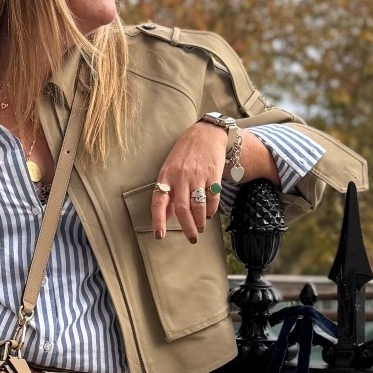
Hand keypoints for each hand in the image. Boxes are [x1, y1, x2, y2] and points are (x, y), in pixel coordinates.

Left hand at [152, 122, 230, 241]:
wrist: (206, 134)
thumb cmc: (184, 154)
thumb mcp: (169, 169)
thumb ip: (168, 193)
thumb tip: (166, 216)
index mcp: (166, 176)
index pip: (158, 201)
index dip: (158, 220)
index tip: (159, 235)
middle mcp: (181, 177)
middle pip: (182, 209)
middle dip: (187, 228)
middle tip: (192, 239)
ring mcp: (198, 176)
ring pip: (198, 206)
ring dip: (200, 221)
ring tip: (200, 227)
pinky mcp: (214, 175)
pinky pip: (213, 199)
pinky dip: (211, 210)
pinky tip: (209, 214)